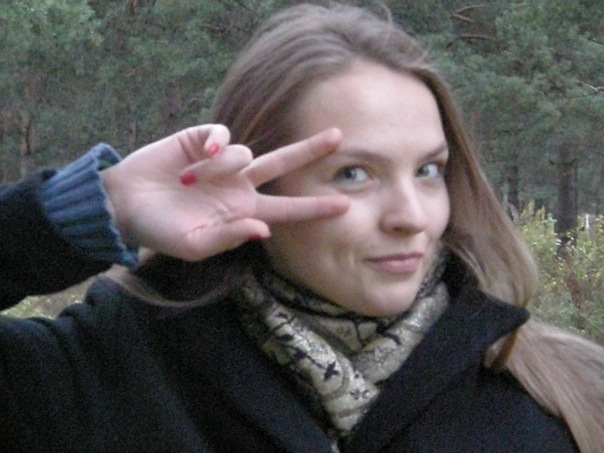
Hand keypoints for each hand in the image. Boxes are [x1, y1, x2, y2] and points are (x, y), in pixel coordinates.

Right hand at [101, 124, 348, 260]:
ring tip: (189, 181)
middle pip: (283, 164)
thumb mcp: (192, 244)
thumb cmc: (159, 231)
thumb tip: (264, 228)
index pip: (286, 209)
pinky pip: (223, 135)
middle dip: (309, 150)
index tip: (345, 206)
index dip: (314, 208)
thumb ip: (227, 238)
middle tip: (339, 137)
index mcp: (242, 212)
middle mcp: (240, 185)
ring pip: (246, 153)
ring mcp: (223, 162)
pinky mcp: (202, 140)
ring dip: (222, 166)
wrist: (124, 203)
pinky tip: (200, 152)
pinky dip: (216, 143)